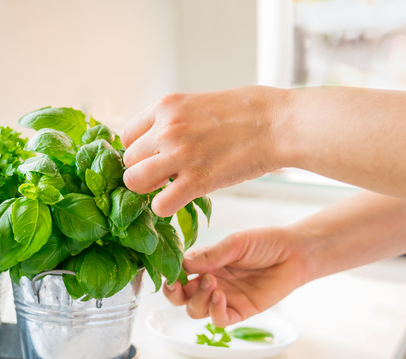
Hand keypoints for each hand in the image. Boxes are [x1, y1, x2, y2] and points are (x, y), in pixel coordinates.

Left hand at [121, 87, 285, 216]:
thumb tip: (158, 141)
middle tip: (164, 176)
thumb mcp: (199, 103)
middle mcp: (166, 129)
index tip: (154, 158)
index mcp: (166, 106)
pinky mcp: (197, 180)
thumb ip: (174, 120)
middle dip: (143, 171)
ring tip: (168, 188)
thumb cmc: (247, 112)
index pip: (126, 136)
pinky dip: (165, 208)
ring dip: (148, 190)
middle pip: (128, 161)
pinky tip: (180, 201)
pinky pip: (160, 205)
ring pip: (134, 182)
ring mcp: (179, 154)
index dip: (139, 151)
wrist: (279, 123)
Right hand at [162, 227, 311, 325]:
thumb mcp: (234, 243)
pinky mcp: (241, 311)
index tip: (168, 271)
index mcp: (204, 264)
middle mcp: (210, 282)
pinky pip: (219, 320)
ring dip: (197, 299)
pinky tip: (220, 296)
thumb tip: (182, 263)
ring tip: (211, 283)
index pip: (177, 274)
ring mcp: (224, 298)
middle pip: (180, 297)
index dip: (169, 275)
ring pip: (195, 310)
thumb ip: (209, 255)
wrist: (295, 253)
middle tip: (178, 284)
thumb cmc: (264, 243)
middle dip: (174, 293)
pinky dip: (214, 311)